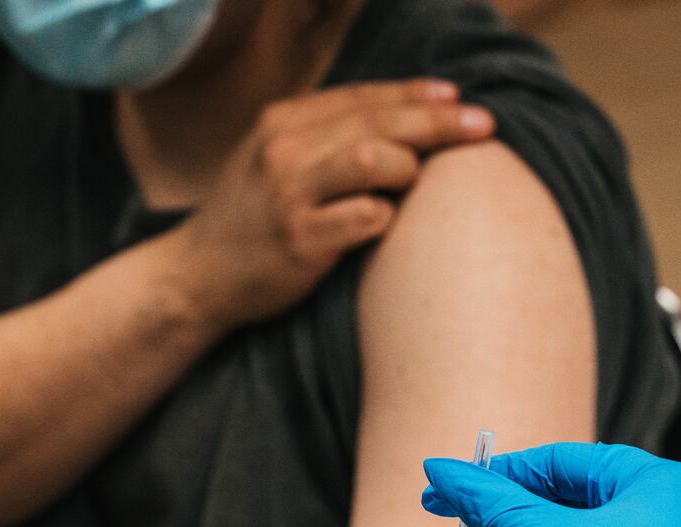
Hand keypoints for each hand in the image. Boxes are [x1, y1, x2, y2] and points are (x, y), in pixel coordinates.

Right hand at [168, 79, 493, 328]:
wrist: (197, 278)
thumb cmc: (249, 221)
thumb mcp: (273, 161)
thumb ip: (323, 138)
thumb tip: (403, 120)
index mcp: (281, 123)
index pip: (363, 97)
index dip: (416, 94)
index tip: (459, 98)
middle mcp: (283, 151)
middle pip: (378, 123)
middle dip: (437, 122)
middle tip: (483, 127)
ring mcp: (289, 197)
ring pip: (373, 160)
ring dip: (408, 169)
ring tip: (413, 186)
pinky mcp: (299, 242)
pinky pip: (367, 219)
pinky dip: (387, 218)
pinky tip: (386, 225)